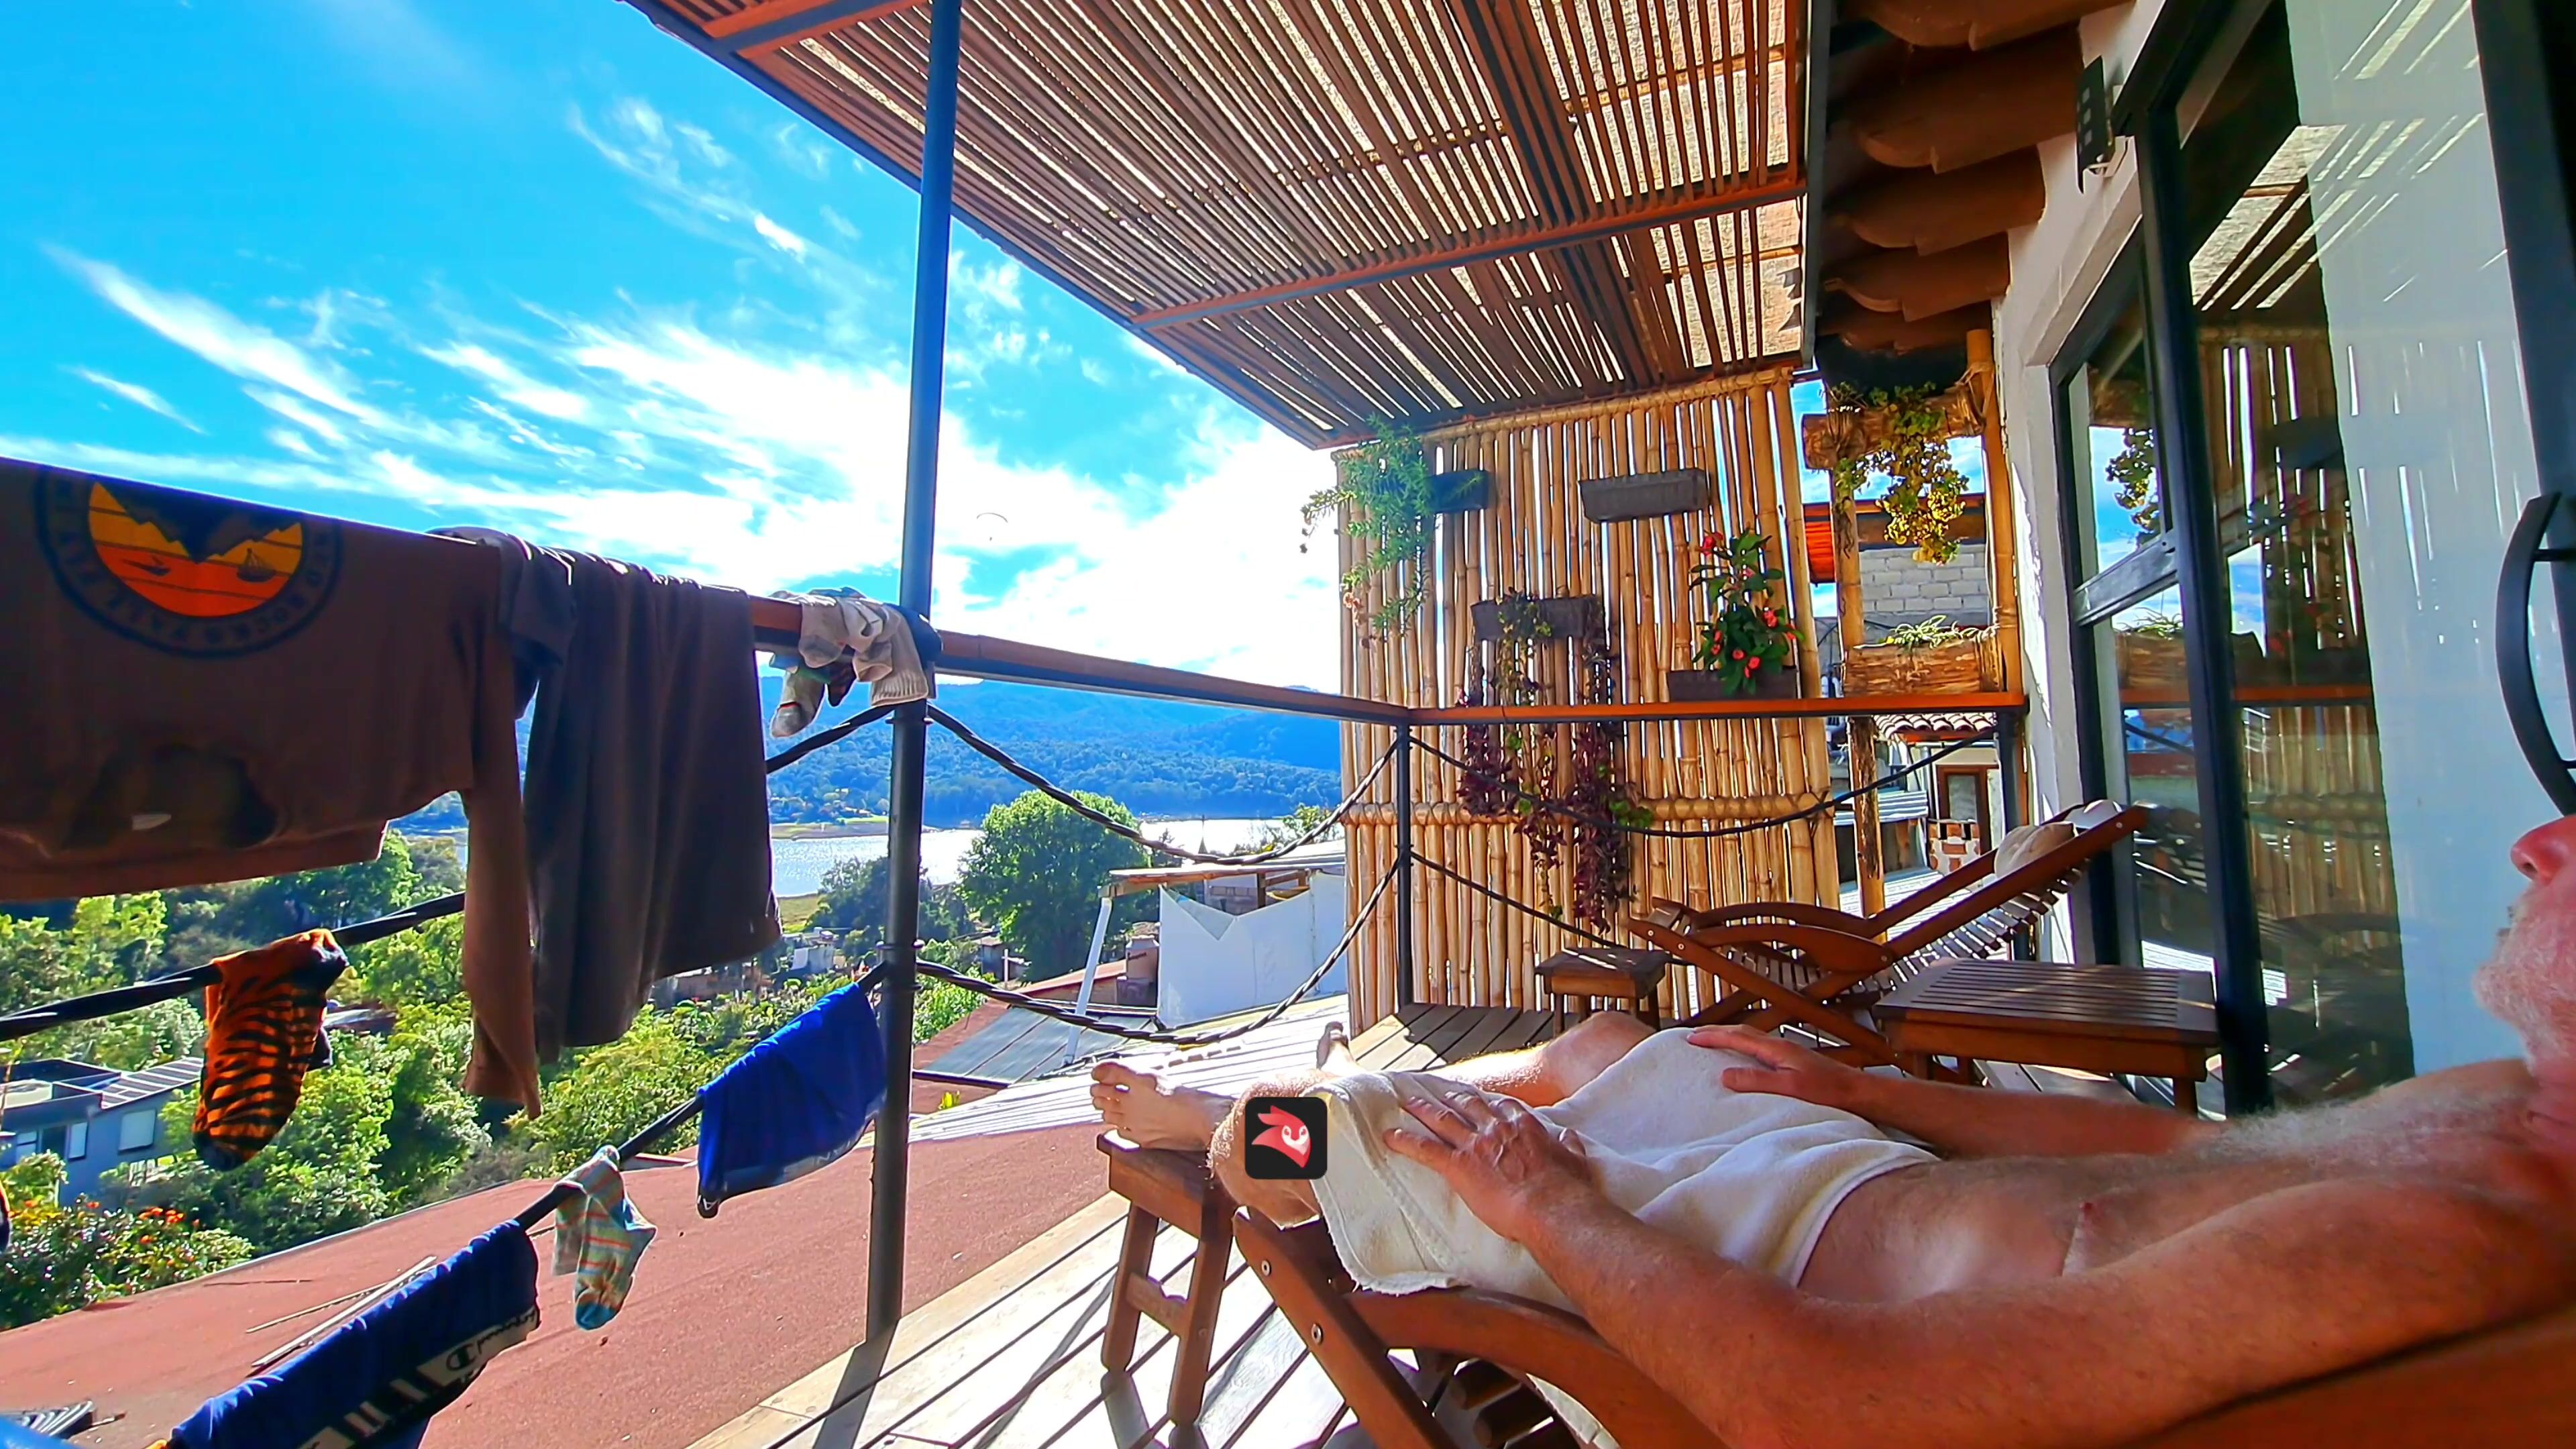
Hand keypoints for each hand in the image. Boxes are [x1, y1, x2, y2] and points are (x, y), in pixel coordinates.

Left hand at [1382, 1089, 1595, 1243]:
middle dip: (1450, 1099)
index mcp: (1523, 1126)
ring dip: (1422, 1110)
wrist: (1551, 1206)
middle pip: (1467, 1106)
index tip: (1479, 1098)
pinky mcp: (1458, 1165)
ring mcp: (1474, 1144)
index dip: (1487, 1102)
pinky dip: (1405, 1141)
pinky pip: (1425, 1149)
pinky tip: (1390, 1137)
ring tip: (1407, 1103)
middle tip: (1438, 1095)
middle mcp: (1495, 1129)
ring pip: (1441, 1120)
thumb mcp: (1575, 1160)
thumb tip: (1569, 1135)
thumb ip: (1570, 1144)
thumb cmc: (1566, 1188)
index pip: (1501, 1106)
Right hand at [1690, 1026, 1863, 1109]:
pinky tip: (1743, 1057)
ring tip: (1713, 1043)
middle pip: (1742, 1031)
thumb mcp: (1789, 1088)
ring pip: (1751, 1038)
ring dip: (1729, 1037)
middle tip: (1694, 1036)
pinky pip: (1759, 1048)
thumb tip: (1725, 1075)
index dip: (1712, 1037)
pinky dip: (1743, 1047)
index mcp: (1776, 1049)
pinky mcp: (1793, 1061)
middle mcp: (1780, 1045)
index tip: (1690, 1037)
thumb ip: (1757, 1080)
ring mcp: (1788, 1052)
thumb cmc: (1828, 1091)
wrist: (1857, 1091)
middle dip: (1716, 1032)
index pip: (1737, 1036)